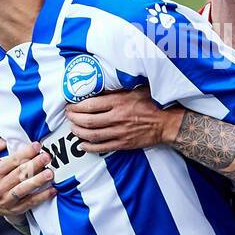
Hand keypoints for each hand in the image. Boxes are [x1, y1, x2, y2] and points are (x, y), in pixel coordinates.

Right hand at [0, 134, 55, 215]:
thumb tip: (3, 142)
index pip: (10, 161)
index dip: (25, 153)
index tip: (37, 145)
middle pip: (19, 174)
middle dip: (35, 164)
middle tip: (47, 156)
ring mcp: (6, 200)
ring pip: (24, 189)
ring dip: (39, 180)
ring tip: (50, 173)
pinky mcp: (16, 210)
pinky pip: (31, 202)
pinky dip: (42, 196)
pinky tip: (53, 190)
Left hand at [66, 88, 180, 152]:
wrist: (166, 123)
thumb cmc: (151, 103)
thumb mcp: (135, 89)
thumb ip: (117, 90)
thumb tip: (99, 86)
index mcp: (119, 102)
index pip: (90, 105)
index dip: (76, 106)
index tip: (70, 105)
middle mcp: (117, 117)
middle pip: (88, 121)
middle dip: (73, 119)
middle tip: (68, 116)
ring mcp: (120, 132)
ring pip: (92, 135)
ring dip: (78, 132)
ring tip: (73, 128)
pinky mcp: (123, 144)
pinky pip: (102, 147)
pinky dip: (89, 147)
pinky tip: (81, 145)